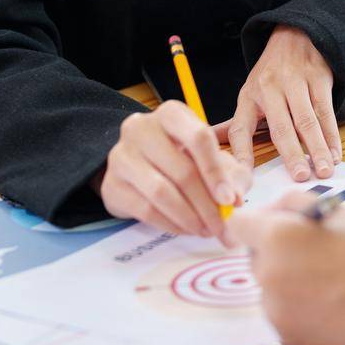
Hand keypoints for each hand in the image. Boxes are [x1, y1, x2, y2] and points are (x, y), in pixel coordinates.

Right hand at [98, 100, 252, 242]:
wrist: (133, 167)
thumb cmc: (179, 156)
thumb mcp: (207, 155)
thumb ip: (229, 173)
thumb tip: (233, 199)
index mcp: (171, 114)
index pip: (198, 138)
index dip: (217, 172)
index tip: (230, 200)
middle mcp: (141, 129)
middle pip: (182, 170)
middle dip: (207, 205)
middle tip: (222, 226)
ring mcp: (121, 156)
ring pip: (162, 193)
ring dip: (190, 218)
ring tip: (206, 230)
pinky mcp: (111, 185)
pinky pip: (145, 210)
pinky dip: (171, 224)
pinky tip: (186, 229)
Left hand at [218, 26, 341, 180]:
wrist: (296, 34)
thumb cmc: (271, 73)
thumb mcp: (250, 92)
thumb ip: (237, 123)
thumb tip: (209, 142)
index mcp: (248, 96)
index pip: (240, 129)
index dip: (241, 154)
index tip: (244, 179)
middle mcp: (270, 89)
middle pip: (281, 127)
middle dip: (291, 154)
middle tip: (300, 177)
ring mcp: (295, 82)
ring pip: (307, 120)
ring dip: (317, 147)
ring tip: (323, 170)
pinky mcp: (318, 77)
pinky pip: (326, 110)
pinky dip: (332, 135)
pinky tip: (335, 153)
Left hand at [227, 191, 344, 344]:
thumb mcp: (336, 210)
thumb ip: (292, 201)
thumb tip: (268, 211)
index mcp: (279, 238)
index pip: (239, 225)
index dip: (255, 222)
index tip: (267, 226)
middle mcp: (270, 275)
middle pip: (254, 257)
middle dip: (275, 250)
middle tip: (313, 250)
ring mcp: (277, 309)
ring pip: (268, 286)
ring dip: (285, 279)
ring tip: (326, 276)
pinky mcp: (288, 334)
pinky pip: (280, 311)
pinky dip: (296, 305)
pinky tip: (327, 298)